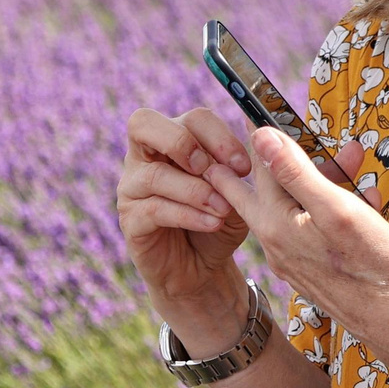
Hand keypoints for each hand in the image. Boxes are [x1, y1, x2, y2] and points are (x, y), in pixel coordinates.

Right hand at [116, 107, 258, 347]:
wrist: (203, 269)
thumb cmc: (220, 221)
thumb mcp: (237, 192)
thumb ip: (239, 170)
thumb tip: (258, 140)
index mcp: (174, 139)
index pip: (191, 118)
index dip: (218, 136)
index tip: (243, 166)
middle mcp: (145, 156)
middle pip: (144, 124)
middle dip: (183, 143)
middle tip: (211, 169)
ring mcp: (132, 187)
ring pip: (154, 174)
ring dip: (196, 190)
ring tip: (223, 208)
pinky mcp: (130, 220)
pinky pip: (154, 209)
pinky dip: (188, 215)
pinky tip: (212, 223)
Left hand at [206, 128, 388, 366]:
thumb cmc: (370, 263)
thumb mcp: (335, 208)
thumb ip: (295, 172)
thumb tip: (261, 137)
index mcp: (274, 223)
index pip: (259, 166)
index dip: (263, 134)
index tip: (255, 110)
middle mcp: (275, 242)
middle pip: (266, 188)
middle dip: (277, 158)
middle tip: (252, 138)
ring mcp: (292, 258)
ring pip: (297, 205)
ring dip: (323, 179)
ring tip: (355, 160)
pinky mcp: (311, 268)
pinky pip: (313, 227)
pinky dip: (334, 208)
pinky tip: (367, 198)